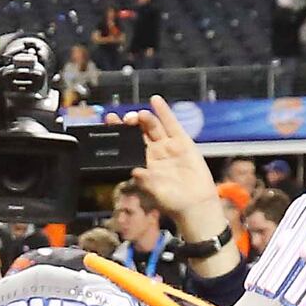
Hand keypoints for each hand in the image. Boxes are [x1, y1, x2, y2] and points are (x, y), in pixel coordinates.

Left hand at [130, 97, 223, 245]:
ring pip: (153, 127)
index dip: (118, 133)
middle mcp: (153, 152)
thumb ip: (145, 180)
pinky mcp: (182, 142)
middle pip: (138, 133)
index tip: (109, 123)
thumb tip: (134, 171)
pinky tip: (155, 100)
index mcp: (142, 163)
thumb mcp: (155, 192)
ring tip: (139, 114)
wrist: (195, 205)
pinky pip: (171, 124)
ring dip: (145, 118)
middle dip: (130, 124)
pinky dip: (164, 112)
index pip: (126, 145)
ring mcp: (167, 146)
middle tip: (125, 119)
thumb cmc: (172, 202)